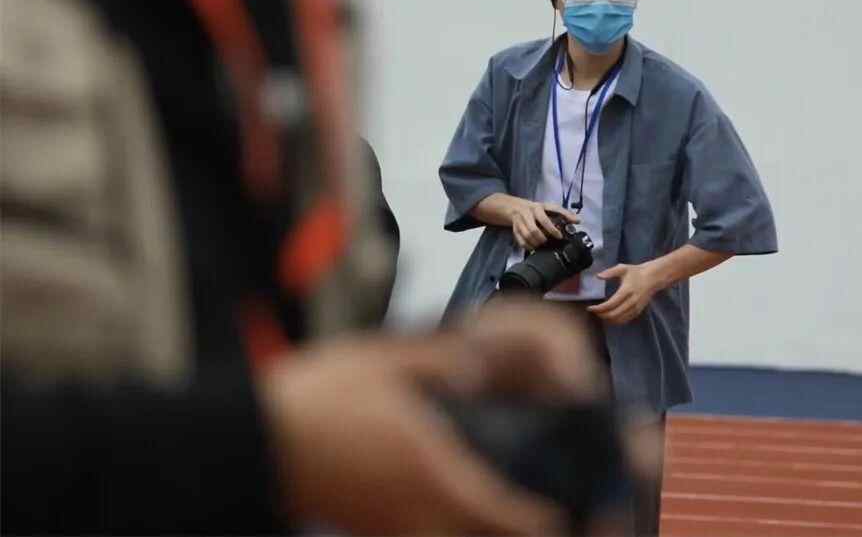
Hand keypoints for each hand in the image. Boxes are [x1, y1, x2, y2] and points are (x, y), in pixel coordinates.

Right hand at [261, 304, 603, 534]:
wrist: (256, 442)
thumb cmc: (319, 401)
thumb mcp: (387, 362)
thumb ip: (444, 361)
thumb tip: (487, 361)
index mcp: (434, 475)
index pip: (508, 517)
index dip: (552, 521)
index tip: (585, 511)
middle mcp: (420, 515)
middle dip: (530, 531)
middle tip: (573, 515)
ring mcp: (396, 529)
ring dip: (495, 529)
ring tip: (524, 511)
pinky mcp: (377, 530)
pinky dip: (461, 529)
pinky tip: (467, 511)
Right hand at [507, 199, 578, 250]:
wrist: (516, 208)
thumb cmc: (538, 209)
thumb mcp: (551, 208)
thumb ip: (565, 214)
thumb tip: (579, 221)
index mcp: (538, 208)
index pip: (544, 220)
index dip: (552, 230)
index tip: (559, 236)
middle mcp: (527, 214)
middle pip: (534, 230)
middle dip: (542, 239)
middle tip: (548, 242)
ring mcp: (519, 222)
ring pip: (526, 237)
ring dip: (535, 243)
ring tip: (542, 245)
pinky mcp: (514, 229)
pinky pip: (520, 241)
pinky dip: (528, 246)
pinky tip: (534, 247)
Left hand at [588, 262, 662, 324]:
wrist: (653, 278)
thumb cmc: (636, 272)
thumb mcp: (622, 268)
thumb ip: (609, 272)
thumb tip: (598, 276)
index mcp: (626, 291)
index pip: (610, 304)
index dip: (598, 308)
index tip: (590, 308)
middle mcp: (631, 301)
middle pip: (613, 314)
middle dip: (601, 315)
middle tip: (593, 311)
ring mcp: (635, 308)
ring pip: (619, 320)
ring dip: (607, 319)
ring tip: (599, 314)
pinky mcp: (638, 311)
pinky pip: (625, 320)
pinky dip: (615, 321)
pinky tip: (609, 317)